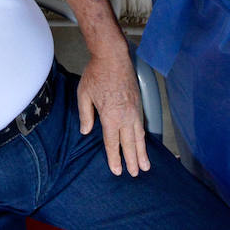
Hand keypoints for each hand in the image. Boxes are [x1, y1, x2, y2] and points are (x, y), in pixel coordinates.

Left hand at [77, 51, 150, 177]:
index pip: (113, 143)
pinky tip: (143, 143)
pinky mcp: (139, 103)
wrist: (113, 57)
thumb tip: (86, 131)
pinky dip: (143, 137)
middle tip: (135, 173)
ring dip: (142, 152)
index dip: (115, 158)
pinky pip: (142, 125)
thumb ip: (86, 115)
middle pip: (130, 143)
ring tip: (145, 165)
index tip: (117, 171)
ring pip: (139, 136)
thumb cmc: (97, 74)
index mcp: (110, 117)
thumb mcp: (84, 95)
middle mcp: (125, 116)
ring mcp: (134, 110)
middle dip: (132, 160)